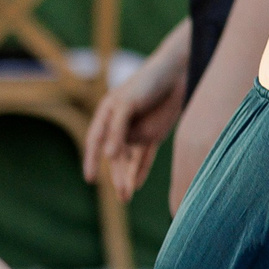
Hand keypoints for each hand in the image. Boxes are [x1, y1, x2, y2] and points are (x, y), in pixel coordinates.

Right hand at [84, 39, 187, 201]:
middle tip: (121, 195)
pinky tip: (135, 185)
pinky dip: (140, 170)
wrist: (178, 71)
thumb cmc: (149, 81)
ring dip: (126, 176)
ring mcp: (138, 130)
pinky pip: (145, 156)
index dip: (91, 160)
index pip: (95, 141)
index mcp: (108, 113)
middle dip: (116, 175)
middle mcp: (120, 124)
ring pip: (129, 159)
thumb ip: (118, 128)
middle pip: (114, 155)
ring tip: (126, 197)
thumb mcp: (129, 103)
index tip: (90, 178)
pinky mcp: (155, 133)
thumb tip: (109, 155)